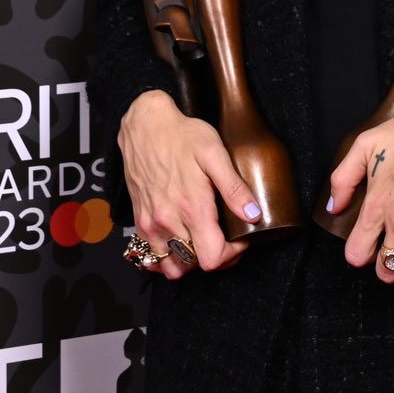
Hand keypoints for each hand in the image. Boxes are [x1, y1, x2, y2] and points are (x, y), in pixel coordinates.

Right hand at [116, 89, 258, 278]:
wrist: (145, 125)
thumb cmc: (182, 136)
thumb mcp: (214, 153)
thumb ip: (233, 187)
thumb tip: (253, 215)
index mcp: (191, 207)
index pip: (213, 258)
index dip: (232, 254)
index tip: (240, 238)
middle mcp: (168, 221)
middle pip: (195, 265)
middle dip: (216, 256)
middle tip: (227, 238)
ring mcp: (151, 223)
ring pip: (171, 267)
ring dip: (190, 261)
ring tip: (204, 241)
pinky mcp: (140, 220)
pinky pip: (152, 256)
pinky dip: (167, 257)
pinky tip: (181, 242)